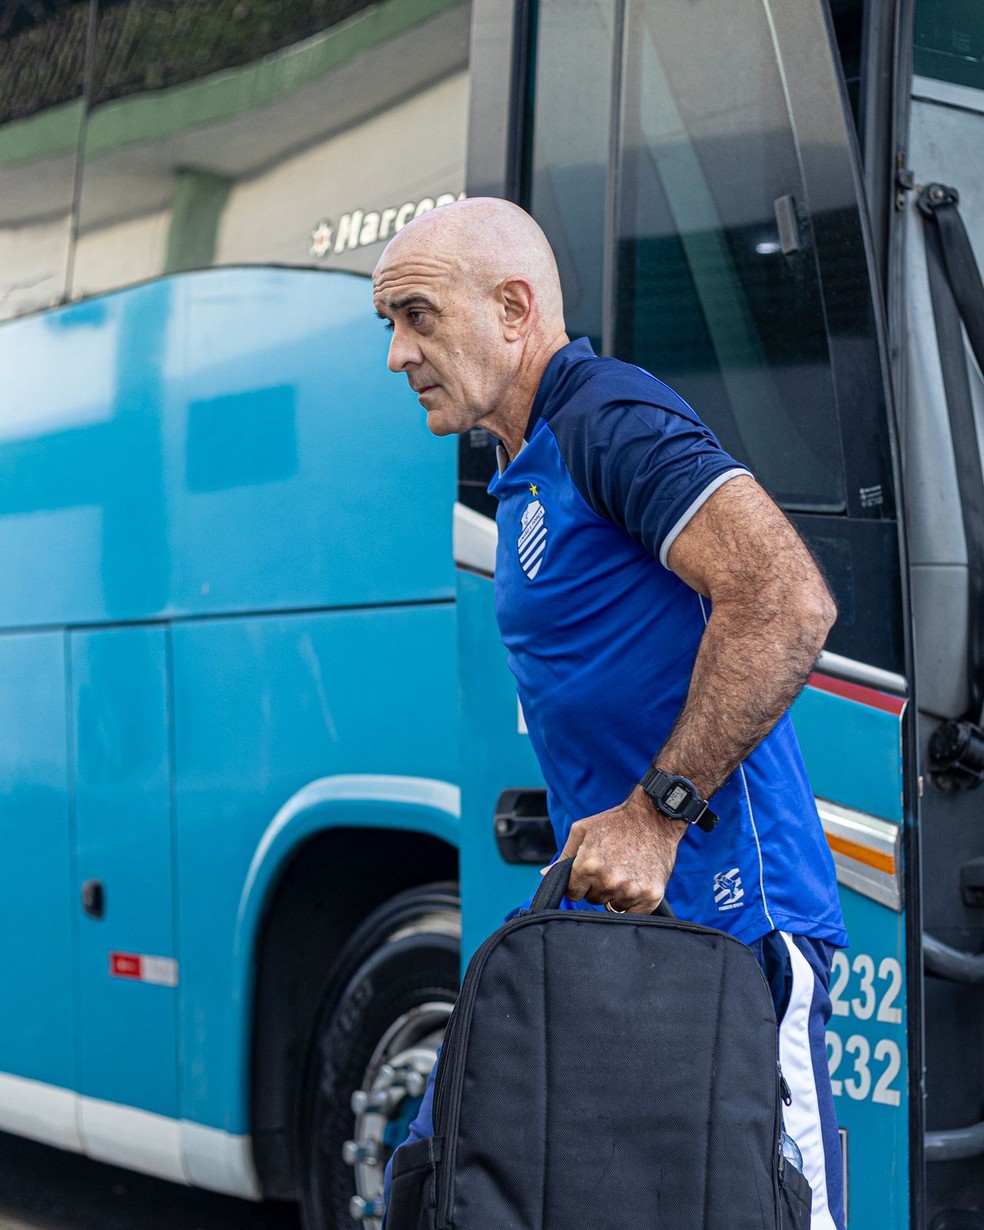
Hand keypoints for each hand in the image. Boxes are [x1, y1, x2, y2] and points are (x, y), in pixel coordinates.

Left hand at [557, 787, 688, 913]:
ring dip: (615, 894)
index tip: (590, 872)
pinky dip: (633, 902)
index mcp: (588, 865)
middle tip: (611, 866)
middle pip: (592, 899)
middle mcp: (608, 880)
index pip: (573, 893)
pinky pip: (633, 914)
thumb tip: (545, 875)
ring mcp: (630, 890)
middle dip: (597, 886)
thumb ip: (565, 856)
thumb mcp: (583, 831)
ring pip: (612, 906)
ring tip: (626, 870)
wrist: (654, 817)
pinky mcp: (651, 896)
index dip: (579, 883)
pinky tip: (637, 881)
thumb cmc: (615, 822)